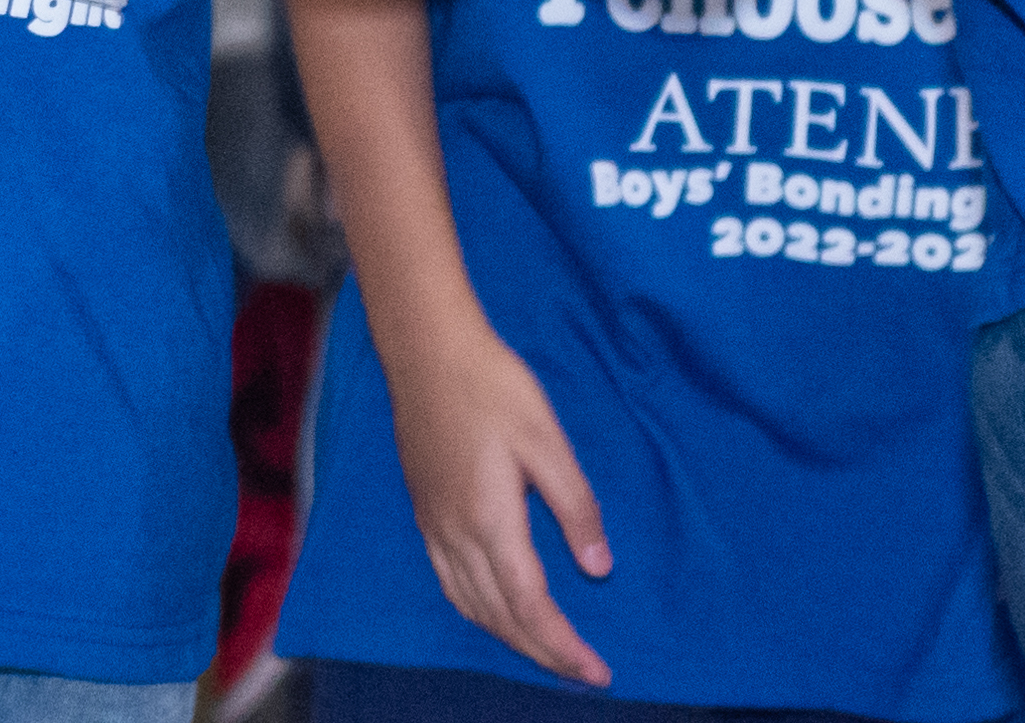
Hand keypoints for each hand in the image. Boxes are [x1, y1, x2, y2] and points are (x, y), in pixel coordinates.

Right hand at [389, 313, 617, 686]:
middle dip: (543, 653)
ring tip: (548, 651)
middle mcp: (456, 537)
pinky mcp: (425, 515)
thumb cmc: (493, 387)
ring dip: (511, 638)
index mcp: (491, 523)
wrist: (428, 352)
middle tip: (583, 671)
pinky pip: (451, 585)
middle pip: (500, 618)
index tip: (597, 671)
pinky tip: (496, 609)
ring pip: (472, 607)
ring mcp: (434, 528)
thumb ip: (575, 507)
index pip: (531, 607)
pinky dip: (480, 612)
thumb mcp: (548, 441)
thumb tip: (599, 568)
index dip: (564, 647)